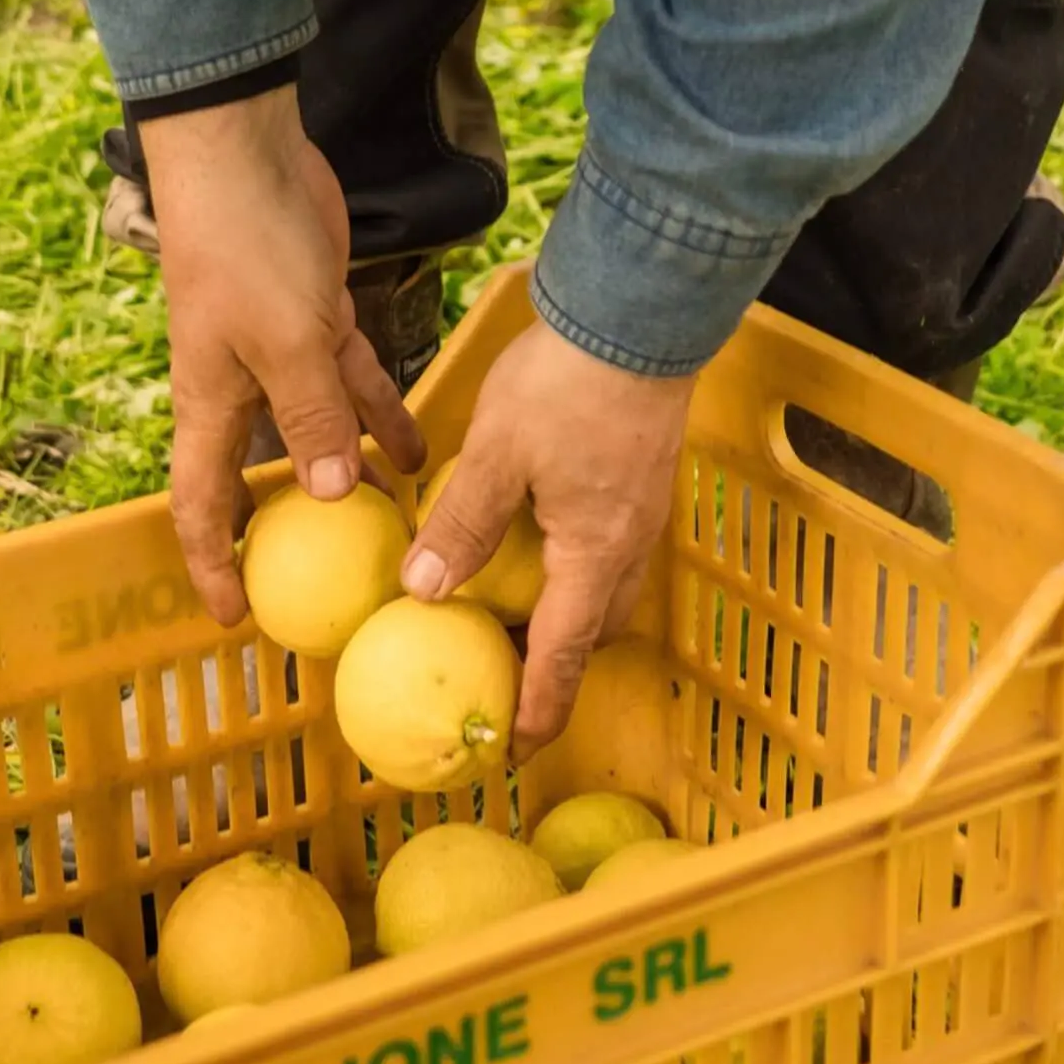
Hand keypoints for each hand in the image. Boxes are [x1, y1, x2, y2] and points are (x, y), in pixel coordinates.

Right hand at [142, 88, 425, 624]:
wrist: (244, 152)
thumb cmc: (244, 247)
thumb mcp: (284, 342)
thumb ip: (311, 418)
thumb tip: (335, 497)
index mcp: (210, 404)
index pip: (201, 505)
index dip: (213, 564)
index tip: (236, 618)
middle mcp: (241, 388)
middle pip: (262, 478)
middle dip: (289, 534)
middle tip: (328, 584)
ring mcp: (281, 353)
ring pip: (320, 434)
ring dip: (353, 477)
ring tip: (398, 528)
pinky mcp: (319, 317)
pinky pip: (353, 385)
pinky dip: (379, 417)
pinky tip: (417, 454)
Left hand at [401, 321, 694, 760]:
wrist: (638, 313)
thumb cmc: (567, 383)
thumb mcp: (497, 453)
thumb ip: (463, 522)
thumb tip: (422, 588)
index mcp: (593, 555)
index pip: (563, 656)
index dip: (539, 708)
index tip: (514, 750)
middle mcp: (627, 544)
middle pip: (592, 629)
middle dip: (554, 664)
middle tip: (505, 676)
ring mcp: (641, 509)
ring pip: (605, 587)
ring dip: (566, 613)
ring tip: (516, 615)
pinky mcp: (640, 475)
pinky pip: (607, 546)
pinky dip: (573, 567)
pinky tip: (536, 539)